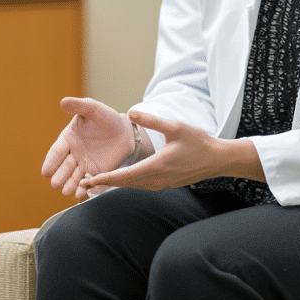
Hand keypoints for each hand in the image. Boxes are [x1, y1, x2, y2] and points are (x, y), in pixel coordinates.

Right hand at [41, 97, 133, 198]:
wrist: (124, 131)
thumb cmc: (106, 117)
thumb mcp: (92, 109)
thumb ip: (79, 106)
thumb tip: (63, 102)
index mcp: (68, 139)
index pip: (57, 152)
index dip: (51, 162)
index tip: (45, 172)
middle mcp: (73, 154)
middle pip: (63, 168)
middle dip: (59, 176)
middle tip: (55, 184)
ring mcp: (84, 165)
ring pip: (74, 178)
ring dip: (69, 185)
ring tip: (66, 191)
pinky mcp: (96, 173)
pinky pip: (89, 182)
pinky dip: (84, 189)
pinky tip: (81, 194)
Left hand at [79, 110, 262, 195]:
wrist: (218, 159)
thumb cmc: (198, 142)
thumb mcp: (175, 126)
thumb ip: (151, 120)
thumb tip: (129, 113)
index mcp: (157, 167)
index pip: (124, 176)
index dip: (104, 179)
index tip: (87, 180)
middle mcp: (157, 180)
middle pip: (125, 185)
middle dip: (103, 184)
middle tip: (82, 184)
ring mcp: (162, 184)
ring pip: (133, 186)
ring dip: (115, 185)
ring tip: (95, 184)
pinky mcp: (165, 184)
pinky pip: (141, 186)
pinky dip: (127, 184)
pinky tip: (118, 180)